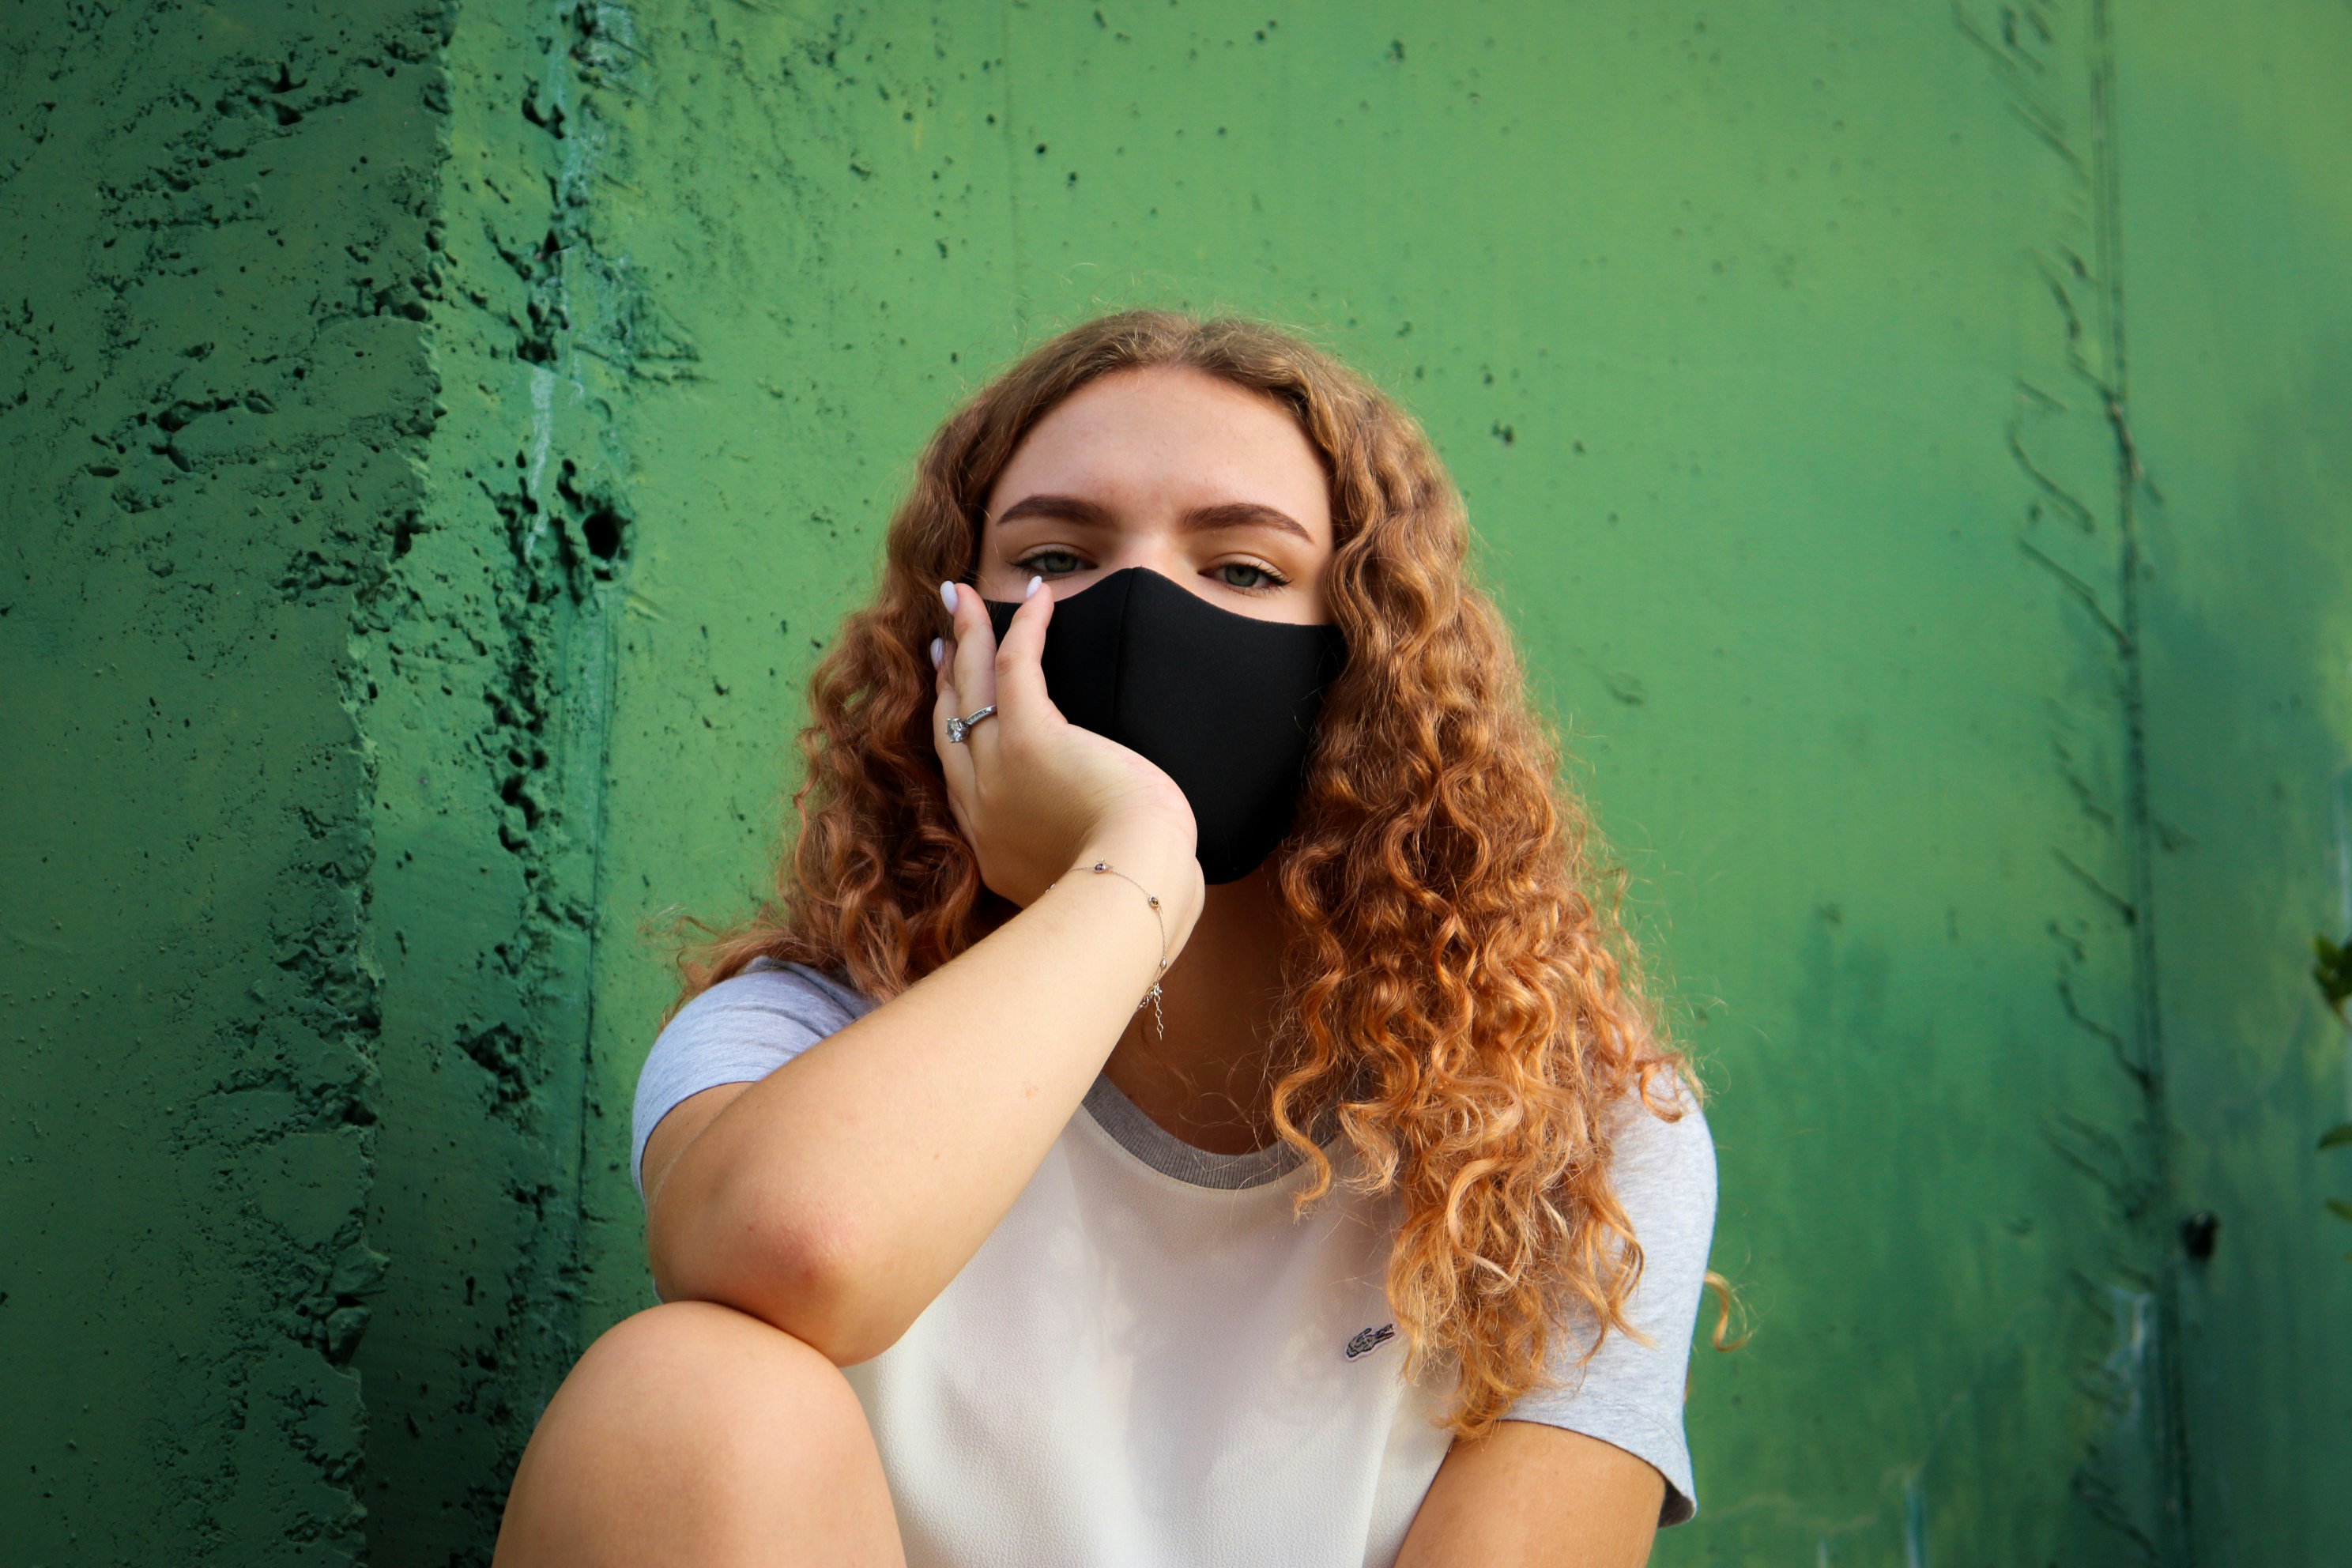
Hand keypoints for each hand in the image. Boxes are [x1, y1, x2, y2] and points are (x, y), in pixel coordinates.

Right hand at [932, 576, 1200, 909]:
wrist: (1131, 892)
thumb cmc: (1131, 892)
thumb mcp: (1088, 882)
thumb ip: (1078, 860)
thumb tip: (1107, 848)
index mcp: (991, 847)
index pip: (960, 774)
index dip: (953, 727)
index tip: (952, 696)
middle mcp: (980, 809)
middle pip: (950, 724)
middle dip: (945, 675)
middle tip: (942, 636)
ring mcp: (997, 772)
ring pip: (969, 688)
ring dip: (966, 635)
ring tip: (961, 595)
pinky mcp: (1030, 740)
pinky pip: (1014, 668)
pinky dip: (1023, 627)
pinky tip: (1038, 595)